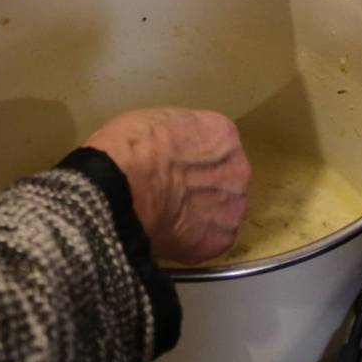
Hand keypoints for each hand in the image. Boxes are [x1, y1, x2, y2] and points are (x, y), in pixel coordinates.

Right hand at [85, 107, 250, 264]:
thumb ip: (180, 138)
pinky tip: (170, 235)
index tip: (178, 168)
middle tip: (175, 194)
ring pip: (222, 213)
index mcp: (223, 135)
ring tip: (170, 218)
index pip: (219, 147)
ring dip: (202, 216)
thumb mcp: (157, 120)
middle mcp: (238, 170)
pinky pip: (211, 241)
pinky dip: (194, 242)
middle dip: (205, 188)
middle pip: (226, 181)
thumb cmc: (132, 148)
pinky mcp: (221, 240)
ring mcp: (234, 207)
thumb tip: (175, 152)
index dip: (196, 160)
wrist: (123, 187)